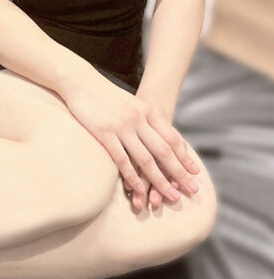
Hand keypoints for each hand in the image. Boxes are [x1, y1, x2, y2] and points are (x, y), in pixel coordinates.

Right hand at [63, 71, 199, 202]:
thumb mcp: (132, 104)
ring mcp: (122, 126)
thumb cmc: (106, 95)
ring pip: (146, 159)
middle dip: (179, 173)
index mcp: (148, 111)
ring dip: (160, 180)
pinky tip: (139, 189)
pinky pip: (122, 159)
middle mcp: (139, 119)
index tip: (195, 172)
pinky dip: (132, 177)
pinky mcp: (105, 132)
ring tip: (170, 196)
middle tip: (192, 190)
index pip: (172, 138)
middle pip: (164, 151)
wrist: (82, 81)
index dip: (185, 157)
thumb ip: (145, 119)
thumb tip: (158, 137)